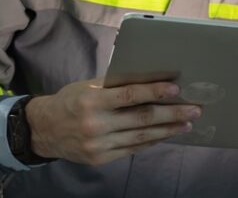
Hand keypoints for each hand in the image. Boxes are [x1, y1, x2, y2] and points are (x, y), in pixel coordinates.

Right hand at [26, 78, 199, 165]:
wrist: (44, 130)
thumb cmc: (70, 101)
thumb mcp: (88, 86)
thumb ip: (115, 84)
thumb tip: (149, 78)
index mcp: (92, 101)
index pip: (129, 95)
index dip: (154, 92)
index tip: (175, 90)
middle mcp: (96, 124)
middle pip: (141, 119)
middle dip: (171, 114)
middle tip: (194, 110)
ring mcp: (99, 145)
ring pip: (141, 137)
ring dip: (167, 130)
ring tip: (186, 124)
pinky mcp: (101, 159)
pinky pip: (132, 149)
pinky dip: (151, 141)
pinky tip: (166, 135)